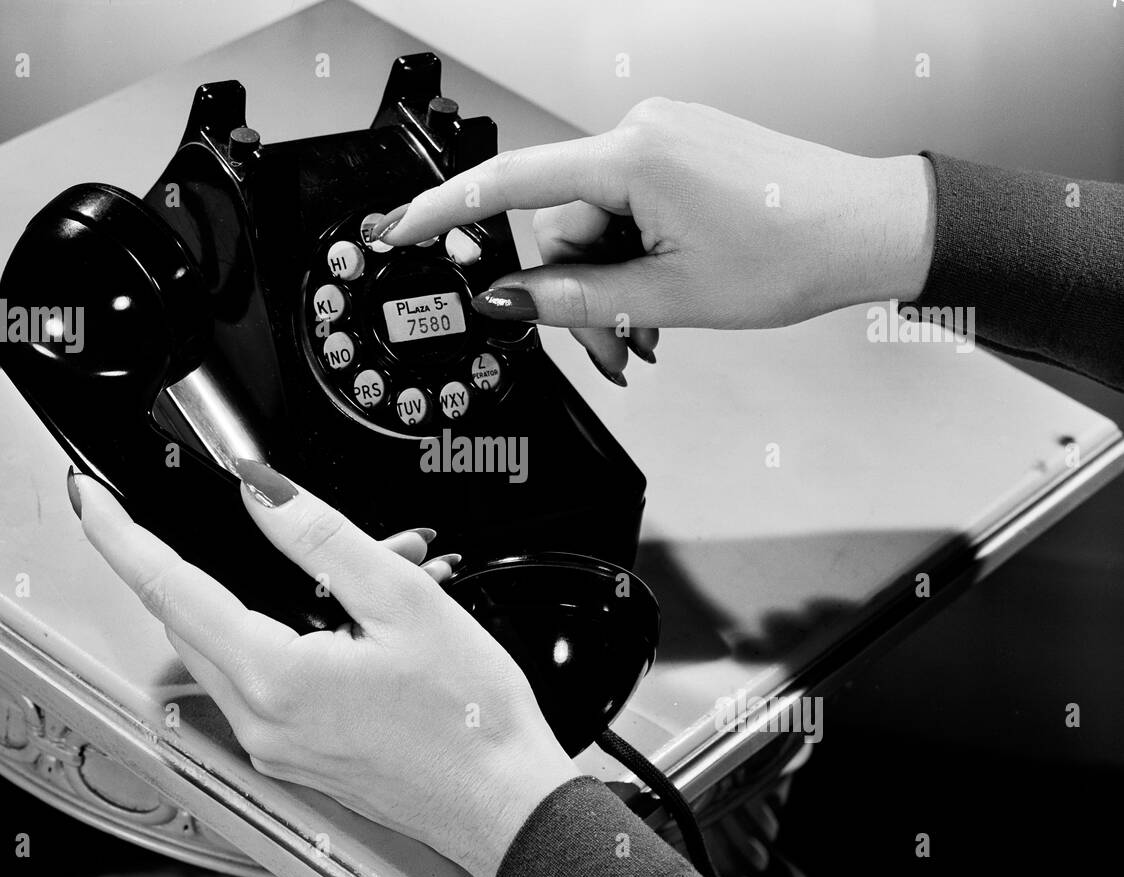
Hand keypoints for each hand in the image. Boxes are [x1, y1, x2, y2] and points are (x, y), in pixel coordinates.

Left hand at [69, 462, 578, 876]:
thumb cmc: (470, 720)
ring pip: (227, 647)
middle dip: (220, 555)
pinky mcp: (296, 754)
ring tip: (353, 572)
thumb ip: (320, 538)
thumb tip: (261, 493)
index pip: (167, 588)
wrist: (503, 801)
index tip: (91, 500)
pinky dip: (285, 635)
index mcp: (274, 678)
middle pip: (190, 617)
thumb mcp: (404, 601)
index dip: (120, 535)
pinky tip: (350, 621)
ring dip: (261, 595)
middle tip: (279, 516)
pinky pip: (261, 680)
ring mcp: (274, 745)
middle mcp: (260, 720)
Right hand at [376, 98, 934, 382]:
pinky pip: (628, 209)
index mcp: (633, 156)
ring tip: (648, 331)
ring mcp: (663, 140)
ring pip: (596, 225)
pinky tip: (660, 294)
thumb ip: (577, 300)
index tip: (403, 229)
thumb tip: (511, 301)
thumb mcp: (670, 297)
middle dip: (574, 293)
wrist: (869, 228)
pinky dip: (632, 258)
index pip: (512, 182)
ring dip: (610, 285)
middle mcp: (642, 133)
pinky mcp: (680, 154)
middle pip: (561, 224)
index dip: (447, 211)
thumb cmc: (795, 251)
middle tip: (610, 348)